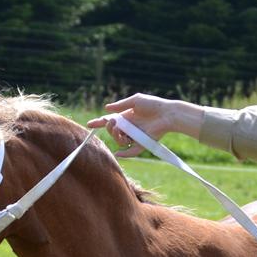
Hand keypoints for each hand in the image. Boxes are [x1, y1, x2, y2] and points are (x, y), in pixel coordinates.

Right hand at [88, 93, 203, 158]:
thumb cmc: (153, 105)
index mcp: (126, 117)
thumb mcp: (135, 101)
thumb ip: (120, 106)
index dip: (99, 123)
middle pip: (113, 132)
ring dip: (116, 136)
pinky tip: (118, 154)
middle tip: (112, 122)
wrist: (167, 113)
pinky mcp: (142, 143)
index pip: (110, 121)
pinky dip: (125, 154)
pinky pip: (132, 151)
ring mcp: (135, 136)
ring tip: (120, 129)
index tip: (89, 124)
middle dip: (109, 128)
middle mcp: (129, 128)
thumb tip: (106, 108)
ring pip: (120, 141)